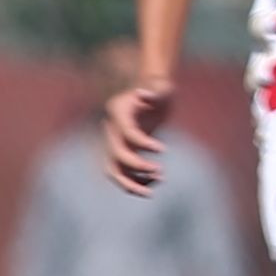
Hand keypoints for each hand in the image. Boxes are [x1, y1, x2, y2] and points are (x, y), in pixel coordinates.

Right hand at [101, 76, 175, 194]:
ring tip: (154, 188)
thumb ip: (155, 91)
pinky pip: (124, 171)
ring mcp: (116, 141)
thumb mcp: (162, 87)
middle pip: (115, 155)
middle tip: (160, 171)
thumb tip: (142, 93)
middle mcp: (112, 128)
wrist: (152, 94)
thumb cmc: (159, 89)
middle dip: (136, 167)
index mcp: (119, 111)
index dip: (142, 143)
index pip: (126, 132)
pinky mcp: (124, 151)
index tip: (163, 149)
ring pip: (114, 169)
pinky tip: (158, 179)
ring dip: (131, 183)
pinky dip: (138, 179)